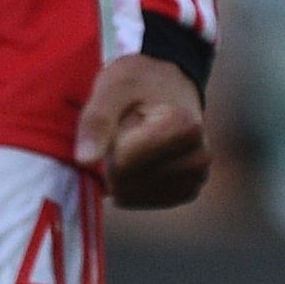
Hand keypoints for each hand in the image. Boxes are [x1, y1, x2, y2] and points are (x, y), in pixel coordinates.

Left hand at [78, 52, 213, 209]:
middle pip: (127, 181)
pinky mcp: (189, 190)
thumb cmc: (138, 83)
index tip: (118, 122)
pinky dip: (130, 186)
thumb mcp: (111, 88)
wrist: (169, 85)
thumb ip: (96, 121)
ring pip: (132, 195)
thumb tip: (84, 161)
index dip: (106, 144)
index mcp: (183, 126)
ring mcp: (198, 176)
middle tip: (124, 132)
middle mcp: (199, 155)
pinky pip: (143, 201)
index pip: (122, 161)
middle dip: (111, 161)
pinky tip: (137, 163)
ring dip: (119, 175)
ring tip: (133, 145)